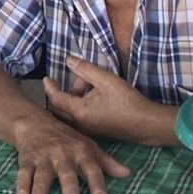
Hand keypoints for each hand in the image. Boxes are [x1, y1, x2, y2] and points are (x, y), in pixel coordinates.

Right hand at [14, 116, 129, 193]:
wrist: (36, 123)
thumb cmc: (67, 140)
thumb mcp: (88, 147)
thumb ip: (106, 163)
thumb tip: (128, 174)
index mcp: (81, 152)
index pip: (91, 168)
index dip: (97, 184)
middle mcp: (63, 154)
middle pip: (66, 172)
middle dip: (69, 188)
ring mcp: (43, 157)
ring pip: (42, 175)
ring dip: (40, 190)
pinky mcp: (27, 160)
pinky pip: (23, 173)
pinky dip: (22, 185)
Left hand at [43, 57, 179, 145]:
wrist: (146, 123)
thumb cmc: (127, 101)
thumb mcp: (106, 80)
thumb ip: (85, 69)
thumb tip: (69, 60)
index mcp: (79, 111)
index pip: (56, 98)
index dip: (50, 87)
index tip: (47, 78)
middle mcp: (79, 124)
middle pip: (59, 109)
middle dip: (62, 93)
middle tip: (79, 79)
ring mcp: (87, 130)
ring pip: (68, 115)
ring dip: (72, 100)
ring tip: (90, 87)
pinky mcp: (95, 132)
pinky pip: (77, 120)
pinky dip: (78, 108)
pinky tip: (93, 99)